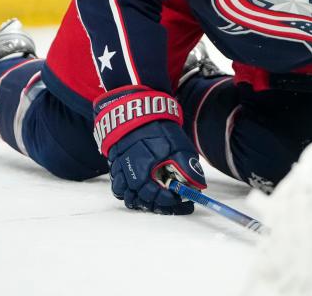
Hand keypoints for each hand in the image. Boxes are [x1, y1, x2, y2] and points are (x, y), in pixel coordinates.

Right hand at [93, 86, 206, 213]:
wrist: (137, 109)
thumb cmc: (159, 128)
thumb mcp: (179, 146)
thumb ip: (187, 168)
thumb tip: (198, 186)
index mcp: (145, 174)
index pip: (158, 199)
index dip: (173, 202)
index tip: (185, 201)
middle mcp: (129, 176)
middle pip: (141, 201)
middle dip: (158, 203)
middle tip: (173, 200)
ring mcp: (119, 170)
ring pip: (126, 196)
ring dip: (141, 199)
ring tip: (155, 194)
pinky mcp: (114, 163)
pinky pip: (118, 185)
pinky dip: (128, 189)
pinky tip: (141, 184)